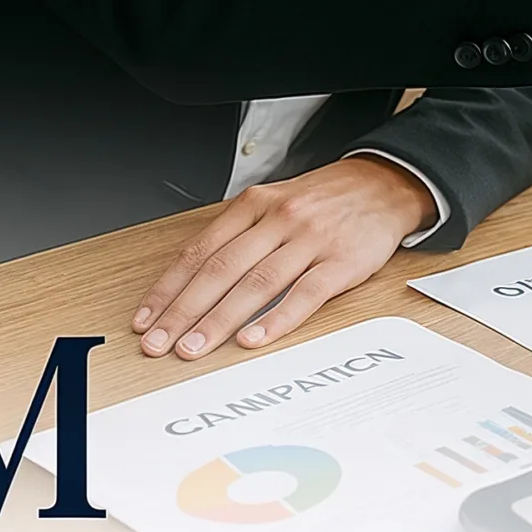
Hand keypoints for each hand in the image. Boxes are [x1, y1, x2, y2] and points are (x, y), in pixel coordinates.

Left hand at [130, 156, 432, 358]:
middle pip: (221, 269)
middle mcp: (280, 218)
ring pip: (257, 283)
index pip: (201, 250)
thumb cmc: (325, 200)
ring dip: (220, 320)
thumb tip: (193, 282)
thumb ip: (240, 234)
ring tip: (195, 348)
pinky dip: (277, 319)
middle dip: (184, 310)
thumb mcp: (277, 201)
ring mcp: (311, 239)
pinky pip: (306, 294)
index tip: (146, 319)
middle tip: (159, 343)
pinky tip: (254, 339)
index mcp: (256, 204)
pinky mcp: (343, 261)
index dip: (169, 287)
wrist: (386, 184)